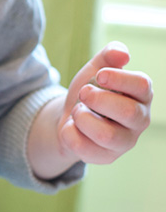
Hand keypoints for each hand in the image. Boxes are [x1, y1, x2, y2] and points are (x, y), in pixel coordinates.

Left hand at [59, 41, 152, 164]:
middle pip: (128, 112)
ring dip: (83, 119)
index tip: (98, 76)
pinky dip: (70, 133)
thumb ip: (108, 56)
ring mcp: (124, 141)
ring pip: (107, 135)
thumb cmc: (90, 91)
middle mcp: (140, 119)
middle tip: (83, 93)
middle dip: (98, 100)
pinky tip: (71, 127)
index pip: (142, 85)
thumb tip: (122, 53)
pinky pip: (84, 149)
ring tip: (78, 111)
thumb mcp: (95, 69)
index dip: (118, 78)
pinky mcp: (106, 157)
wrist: (70, 117)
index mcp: (142, 94)